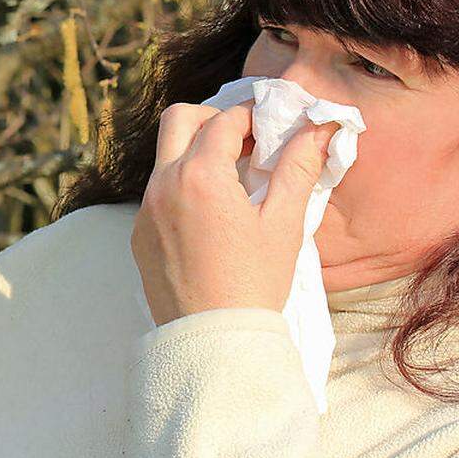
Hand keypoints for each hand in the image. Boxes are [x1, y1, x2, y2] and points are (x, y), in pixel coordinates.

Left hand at [129, 100, 340, 326]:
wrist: (213, 340)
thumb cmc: (254, 283)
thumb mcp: (283, 224)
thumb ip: (298, 169)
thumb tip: (320, 129)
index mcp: (198, 177)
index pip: (224, 122)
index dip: (252, 117)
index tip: (273, 127)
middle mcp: (162, 185)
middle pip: (178, 120)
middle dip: (212, 120)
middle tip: (245, 141)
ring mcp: (145, 210)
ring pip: (165, 157)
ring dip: (196, 154)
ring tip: (234, 180)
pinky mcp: (139, 234)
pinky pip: (157, 193)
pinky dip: (182, 187)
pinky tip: (212, 214)